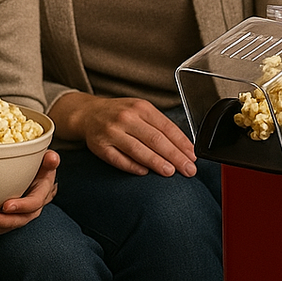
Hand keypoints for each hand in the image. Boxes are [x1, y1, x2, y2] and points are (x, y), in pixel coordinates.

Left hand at [0, 150, 59, 235]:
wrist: (39, 177)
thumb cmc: (40, 167)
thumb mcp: (47, 162)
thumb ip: (49, 161)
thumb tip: (52, 157)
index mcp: (41, 194)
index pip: (33, 203)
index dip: (21, 206)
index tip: (6, 206)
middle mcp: (32, 208)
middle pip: (18, 219)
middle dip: (0, 221)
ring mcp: (20, 214)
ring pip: (7, 225)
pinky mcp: (9, 217)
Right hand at [52, 92, 196, 176]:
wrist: (88, 114)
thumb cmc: (121, 115)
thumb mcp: (141, 111)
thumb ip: (160, 126)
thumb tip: (184, 148)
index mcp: (140, 107)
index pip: (166, 127)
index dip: (182, 144)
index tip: (193, 157)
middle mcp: (125, 118)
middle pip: (155, 139)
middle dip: (175, 156)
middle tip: (188, 169)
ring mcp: (111, 132)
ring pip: (138, 150)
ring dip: (156, 162)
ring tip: (170, 172)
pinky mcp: (99, 146)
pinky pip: (119, 159)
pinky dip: (133, 167)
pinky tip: (145, 172)